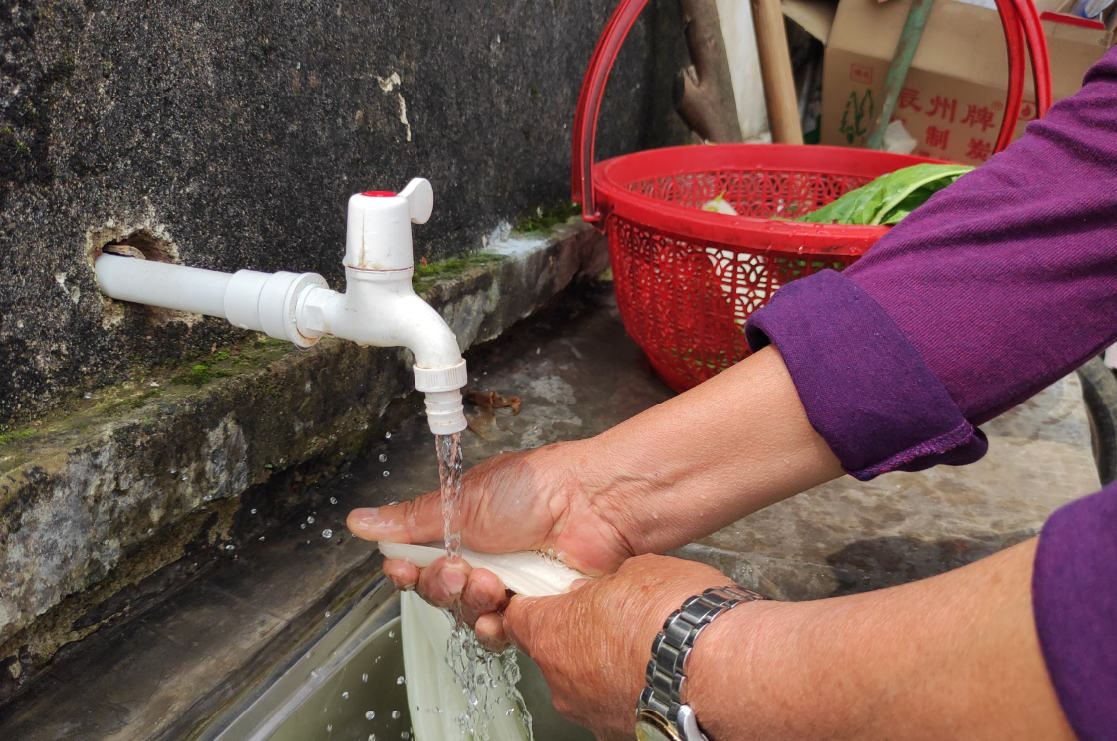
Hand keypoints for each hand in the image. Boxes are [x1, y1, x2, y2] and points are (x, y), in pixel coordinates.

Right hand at [347, 441, 637, 620]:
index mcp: (464, 526)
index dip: (407, 568)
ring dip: (471, 601)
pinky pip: (501, 633)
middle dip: (441, 584)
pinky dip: (496, 626)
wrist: (594, 506)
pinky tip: (503, 608)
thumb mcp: (463, 500)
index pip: (420, 559)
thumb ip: (410, 519)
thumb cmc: (538, 488)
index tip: (402, 567)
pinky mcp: (535, 608)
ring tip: (491, 581)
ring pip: (467, 614)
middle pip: (440, 592)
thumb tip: (361, 519)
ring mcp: (511, 583)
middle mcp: (485, 556)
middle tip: (458, 569)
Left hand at [499, 554, 735, 739]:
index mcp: (552, 632)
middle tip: (616, 619)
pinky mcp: (623, 736)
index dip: (534, 602)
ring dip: (608, 667)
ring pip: (586, 684)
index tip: (550, 595)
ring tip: (648, 649)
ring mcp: (591, 714)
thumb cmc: (679, 617)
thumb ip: (608, 585)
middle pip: (553, 653)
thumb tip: (609, 589)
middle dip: (580, 636)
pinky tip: (661, 676)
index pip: (518, 616)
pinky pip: (617, 707)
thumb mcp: (639, 571)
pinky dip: (633, 693)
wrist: (721, 670)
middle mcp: (562, 681)